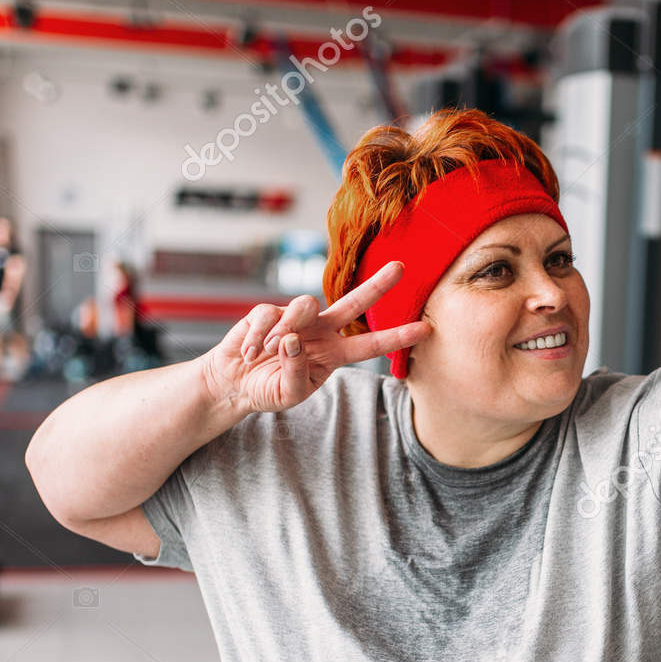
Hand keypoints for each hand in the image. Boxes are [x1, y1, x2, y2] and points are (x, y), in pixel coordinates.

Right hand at [199, 261, 432, 415]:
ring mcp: (297, 318)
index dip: (397, 336)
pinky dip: (258, 337)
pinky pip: (268, 315)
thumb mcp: (288, 394)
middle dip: (377, 285)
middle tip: (400, 267)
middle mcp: (321, 330)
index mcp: (334, 353)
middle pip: (354, 302)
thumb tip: (293, 339)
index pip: (371, 344)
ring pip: (304, 305)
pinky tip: (250, 353)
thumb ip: (295, 372)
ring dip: (284, 331)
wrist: (234, 383)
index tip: (426, 328)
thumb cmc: (268, 389)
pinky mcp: (269, 310)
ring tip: (268, 353)